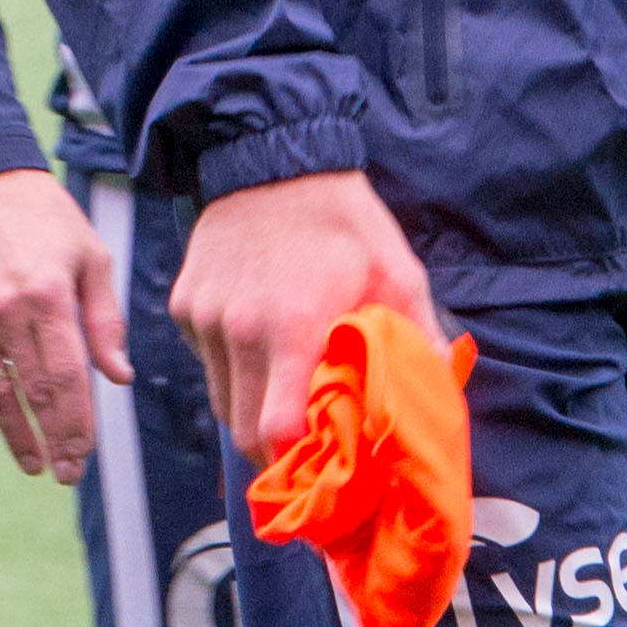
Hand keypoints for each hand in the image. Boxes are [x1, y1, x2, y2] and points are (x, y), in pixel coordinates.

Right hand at [0, 166, 123, 481]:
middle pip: (33, 390)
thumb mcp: (90, 258)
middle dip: (52, 439)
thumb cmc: (48, 221)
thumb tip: (120, 378)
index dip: (77, 422)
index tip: (86, 456)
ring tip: (32, 465)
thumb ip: (105, 320)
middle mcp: (7, 307)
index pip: (68, 376)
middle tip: (65, 473)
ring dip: (12, 434)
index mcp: (50, 293)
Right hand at [168, 168, 440, 461]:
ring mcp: (206, 318)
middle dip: (272, 449)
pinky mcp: (185, 306)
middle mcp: (239, 330)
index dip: (296, 459)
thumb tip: (440, 386)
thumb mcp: (397, 272)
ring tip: (285, 397)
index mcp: (293, 327)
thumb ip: (416, 336)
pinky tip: (259, 345)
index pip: (276, 428)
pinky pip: (207, 362)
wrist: (274, 161)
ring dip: (250, 410)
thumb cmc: (344, 222)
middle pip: (242, 430)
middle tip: (305, 449)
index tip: (320, 465)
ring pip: (220, 401)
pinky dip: (231, 370)